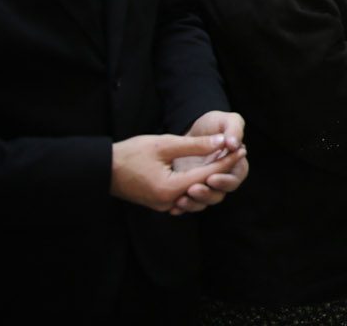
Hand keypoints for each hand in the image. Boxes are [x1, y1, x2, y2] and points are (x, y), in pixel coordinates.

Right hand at [112, 134, 246, 214]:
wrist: (104, 169)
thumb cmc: (131, 153)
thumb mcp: (165, 144)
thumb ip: (195, 145)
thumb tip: (222, 141)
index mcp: (170, 188)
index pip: (208, 175)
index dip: (227, 161)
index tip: (242, 149)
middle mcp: (169, 201)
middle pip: (205, 187)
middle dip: (222, 170)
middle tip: (237, 154)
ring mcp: (164, 205)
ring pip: (196, 195)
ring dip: (211, 179)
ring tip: (224, 161)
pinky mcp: (159, 203)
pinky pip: (185, 197)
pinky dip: (197, 185)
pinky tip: (205, 173)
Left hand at [169, 111, 248, 213]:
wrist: (192, 128)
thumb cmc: (213, 123)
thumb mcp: (226, 120)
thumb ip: (234, 130)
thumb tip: (233, 145)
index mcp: (236, 164)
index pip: (235, 178)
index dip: (225, 180)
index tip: (211, 177)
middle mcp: (222, 177)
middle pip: (220, 194)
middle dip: (207, 194)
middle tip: (193, 189)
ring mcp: (207, 185)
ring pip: (204, 202)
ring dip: (194, 203)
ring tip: (180, 199)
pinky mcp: (191, 189)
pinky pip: (189, 203)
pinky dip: (182, 208)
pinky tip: (173, 207)